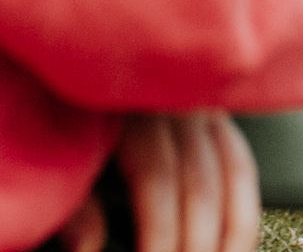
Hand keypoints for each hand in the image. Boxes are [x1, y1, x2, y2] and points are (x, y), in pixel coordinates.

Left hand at [62, 116, 257, 251]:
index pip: (158, 178)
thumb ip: (74, 205)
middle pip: (200, 184)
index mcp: (133, 106)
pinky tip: (237, 243)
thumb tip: (89, 250)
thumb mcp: (58, 157)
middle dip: (195, 245)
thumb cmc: (65, 116)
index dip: (159, 234)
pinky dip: (244, 210)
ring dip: (232, 236)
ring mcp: (201, 107)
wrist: (85, 70)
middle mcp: (176, 102)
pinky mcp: (215, 116)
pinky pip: (241, 164)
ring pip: (234, 174)